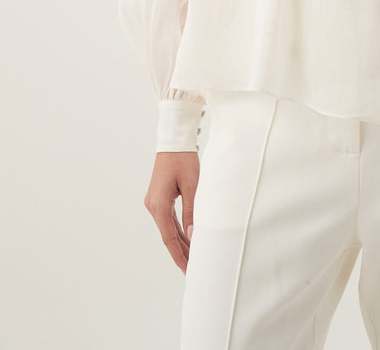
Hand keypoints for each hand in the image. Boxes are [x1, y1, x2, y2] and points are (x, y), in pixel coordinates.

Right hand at [144, 151, 199, 273]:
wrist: (173, 142)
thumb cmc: (183, 160)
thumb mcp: (192, 186)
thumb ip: (191, 212)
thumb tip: (193, 236)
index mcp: (159, 205)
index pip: (169, 238)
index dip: (178, 255)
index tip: (187, 270)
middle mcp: (153, 206)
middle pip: (168, 235)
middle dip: (181, 252)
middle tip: (193, 269)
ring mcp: (154, 203)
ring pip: (168, 228)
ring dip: (180, 242)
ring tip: (193, 257)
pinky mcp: (159, 199)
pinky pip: (169, 219)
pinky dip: (178, 230)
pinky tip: (187, 240)